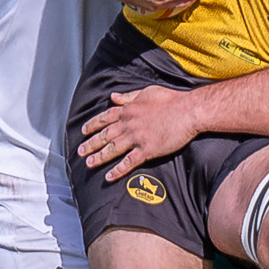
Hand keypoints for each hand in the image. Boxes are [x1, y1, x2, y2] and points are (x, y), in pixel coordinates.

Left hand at [78, 86, 196, 180]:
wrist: (188, 111)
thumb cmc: (171, 100)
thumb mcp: (147, 92)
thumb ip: (129, 96)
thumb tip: (114, 96)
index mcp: (128, 110)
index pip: (105, 118)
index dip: (93, 125)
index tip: (84, 131)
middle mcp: (129, 124)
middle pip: (105, 135)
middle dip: (91, 144)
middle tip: (80, 152)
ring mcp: (136, 138)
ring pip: (112, 149)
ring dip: (99, 157)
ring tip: (89, 164)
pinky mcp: (147, 150)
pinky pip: (128, 162)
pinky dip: (117, 170)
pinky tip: (108, 176)